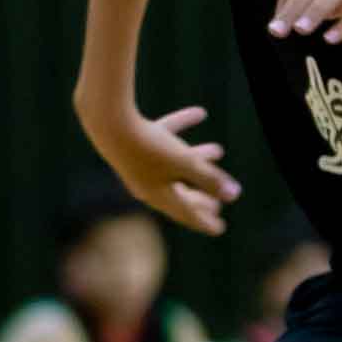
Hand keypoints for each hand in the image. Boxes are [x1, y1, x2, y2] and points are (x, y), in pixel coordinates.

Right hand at [84, 103, 240, 237]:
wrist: (108, 122)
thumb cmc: (149, 148)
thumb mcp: (185, 165)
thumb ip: (210, 180)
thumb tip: (233, 195)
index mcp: (157, 196)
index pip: (186, 214)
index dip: (205, 221)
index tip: (219, 229)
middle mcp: (146, 183)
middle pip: (180, 194)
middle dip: (200, 198)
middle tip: (216, 206)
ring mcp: (139, 162)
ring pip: (175, 164)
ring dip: (199, 158)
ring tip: (219, 150)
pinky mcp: (135, 140)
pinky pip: (165, 135)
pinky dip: (183, 126)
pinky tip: (200, 113)